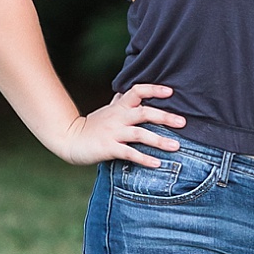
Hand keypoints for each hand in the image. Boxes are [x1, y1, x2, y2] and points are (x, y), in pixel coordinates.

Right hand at [58, 83, 185, 165]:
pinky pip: (129, 153)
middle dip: (164, 117)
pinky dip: (144, 158)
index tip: (171, 91)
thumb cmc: (92, 125)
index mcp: (120, 107)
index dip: (154, 89)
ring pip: (140, 134)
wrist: (69, 139)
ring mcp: (113, 133)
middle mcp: (118, 117)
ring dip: (159, 140)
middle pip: (144, 112)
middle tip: (183, 122)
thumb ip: (120, 101)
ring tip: (177, 146)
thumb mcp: (108, 110)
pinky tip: (157, 163)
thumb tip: (129, 90)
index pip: (138, 91)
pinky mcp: (108, 148)